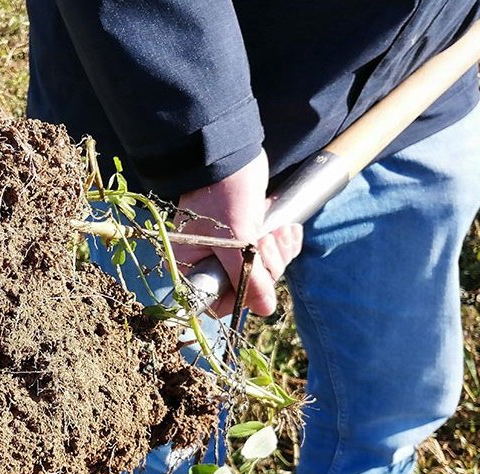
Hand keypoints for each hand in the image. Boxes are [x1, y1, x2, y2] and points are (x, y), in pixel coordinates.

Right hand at [173, 150, 302, 316]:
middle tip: (267, 242)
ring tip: (277, 231)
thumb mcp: (235, 243)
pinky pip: (274, 253)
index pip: (219, 302)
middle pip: (248, 287)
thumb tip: (265, 310)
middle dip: (267, 267)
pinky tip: (286, 228)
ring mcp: (234, 249)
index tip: (257, 279)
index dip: (243, 296)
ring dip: (279, 252)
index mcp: (193, 267)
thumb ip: (248, 279)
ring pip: (265, 271)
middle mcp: (211, 262)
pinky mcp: (252, 236)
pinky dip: (285, 243)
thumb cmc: (223, 198)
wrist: (231, 156)